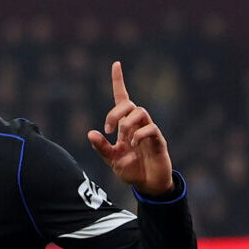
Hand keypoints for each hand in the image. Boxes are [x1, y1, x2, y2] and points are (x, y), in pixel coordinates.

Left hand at [88, 61, 174, 196]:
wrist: (148, 185)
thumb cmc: (131, 170)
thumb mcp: (111, 160)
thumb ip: (101, 147)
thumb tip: (90, 133)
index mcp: (125, 126)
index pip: (122, 98)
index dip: (119, 81)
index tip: (116, 64)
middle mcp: (137, 125)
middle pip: (129, 104)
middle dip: (115, 113)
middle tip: (109, 129)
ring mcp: (148, 131)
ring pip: (140, 111)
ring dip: (128, 122)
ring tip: (124, 138)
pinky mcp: (158, 141)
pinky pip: (151, 128)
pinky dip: (140, 134)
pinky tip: (133, 144)